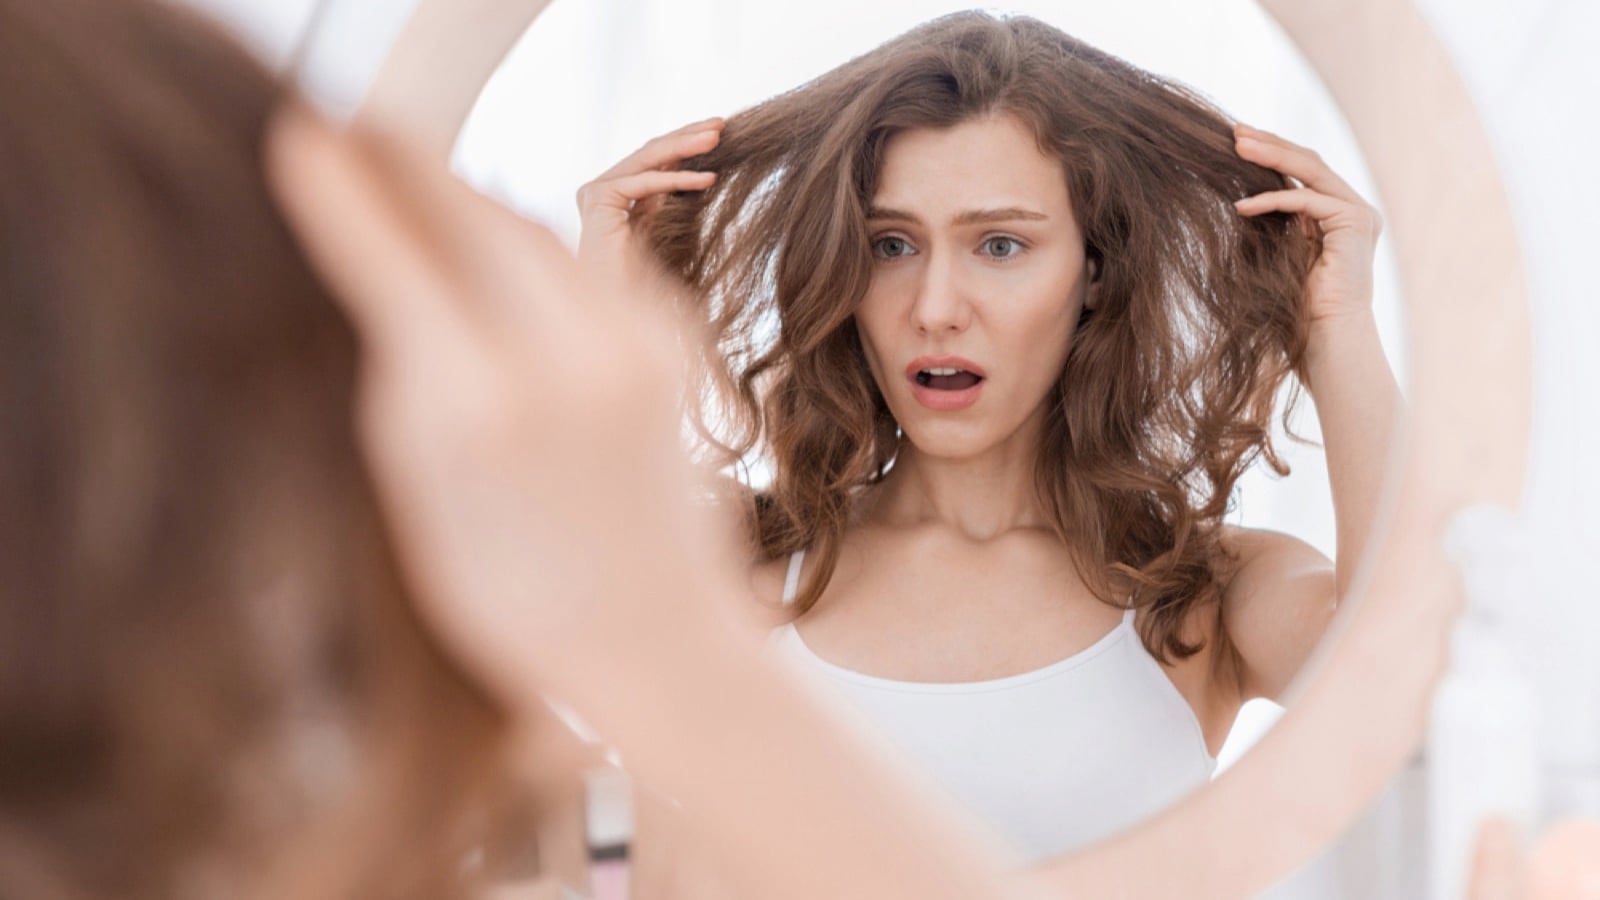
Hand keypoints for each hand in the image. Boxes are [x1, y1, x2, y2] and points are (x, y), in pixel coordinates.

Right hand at [265, 103, 726, 710]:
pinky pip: (583, 258)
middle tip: (356, 129)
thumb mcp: (422, 489)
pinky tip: (494, 240)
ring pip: (526, 222)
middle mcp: (562, 356)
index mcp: (477, 404)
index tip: (304, 136)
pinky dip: (527, 240)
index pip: (392, 252)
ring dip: (467, 195)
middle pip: (466, 208)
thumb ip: (400, 368)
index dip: (341, 187)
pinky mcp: (671, 338)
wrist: (655, 629)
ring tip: (414, 178)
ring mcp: (631, 340)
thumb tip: (377, 262)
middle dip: (404, 162)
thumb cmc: (511, 588)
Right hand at [575, 118, 723, 287]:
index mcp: (615, 196)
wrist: (618, 310)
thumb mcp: (666, 227)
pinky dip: (679, 179)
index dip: (684, 143)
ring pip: (648, 159)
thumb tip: (701, 168)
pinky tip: (709, 179)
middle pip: (650, 152)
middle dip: (687, 136)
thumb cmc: (644, 282)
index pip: (653, 159)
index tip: (718, 133)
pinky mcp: (598, 199)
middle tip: (721, 124)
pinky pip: (646, 182)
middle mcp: (600, 190)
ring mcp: (595, 192)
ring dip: (686, 146)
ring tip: (719, 138)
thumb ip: (671, 198)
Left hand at [1232, 123, 1383, 329]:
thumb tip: (1242, 195)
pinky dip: (1272, 200)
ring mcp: (1358, 213)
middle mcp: (1354, 208)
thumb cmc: (1299, 306)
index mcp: (1338, 214)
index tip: (1238, 142)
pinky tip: (1241, 205)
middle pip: (1310, 162)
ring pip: (1311, 171)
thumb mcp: (1282, 251)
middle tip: (1235, 132)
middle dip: (1271, 145)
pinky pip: (1306, 201)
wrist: (1326, 337)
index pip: (1305, 172)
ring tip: (1236, 148)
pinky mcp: (1354, 222)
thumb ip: (1278, 222)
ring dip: (1271, 157)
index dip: (1273, 153)